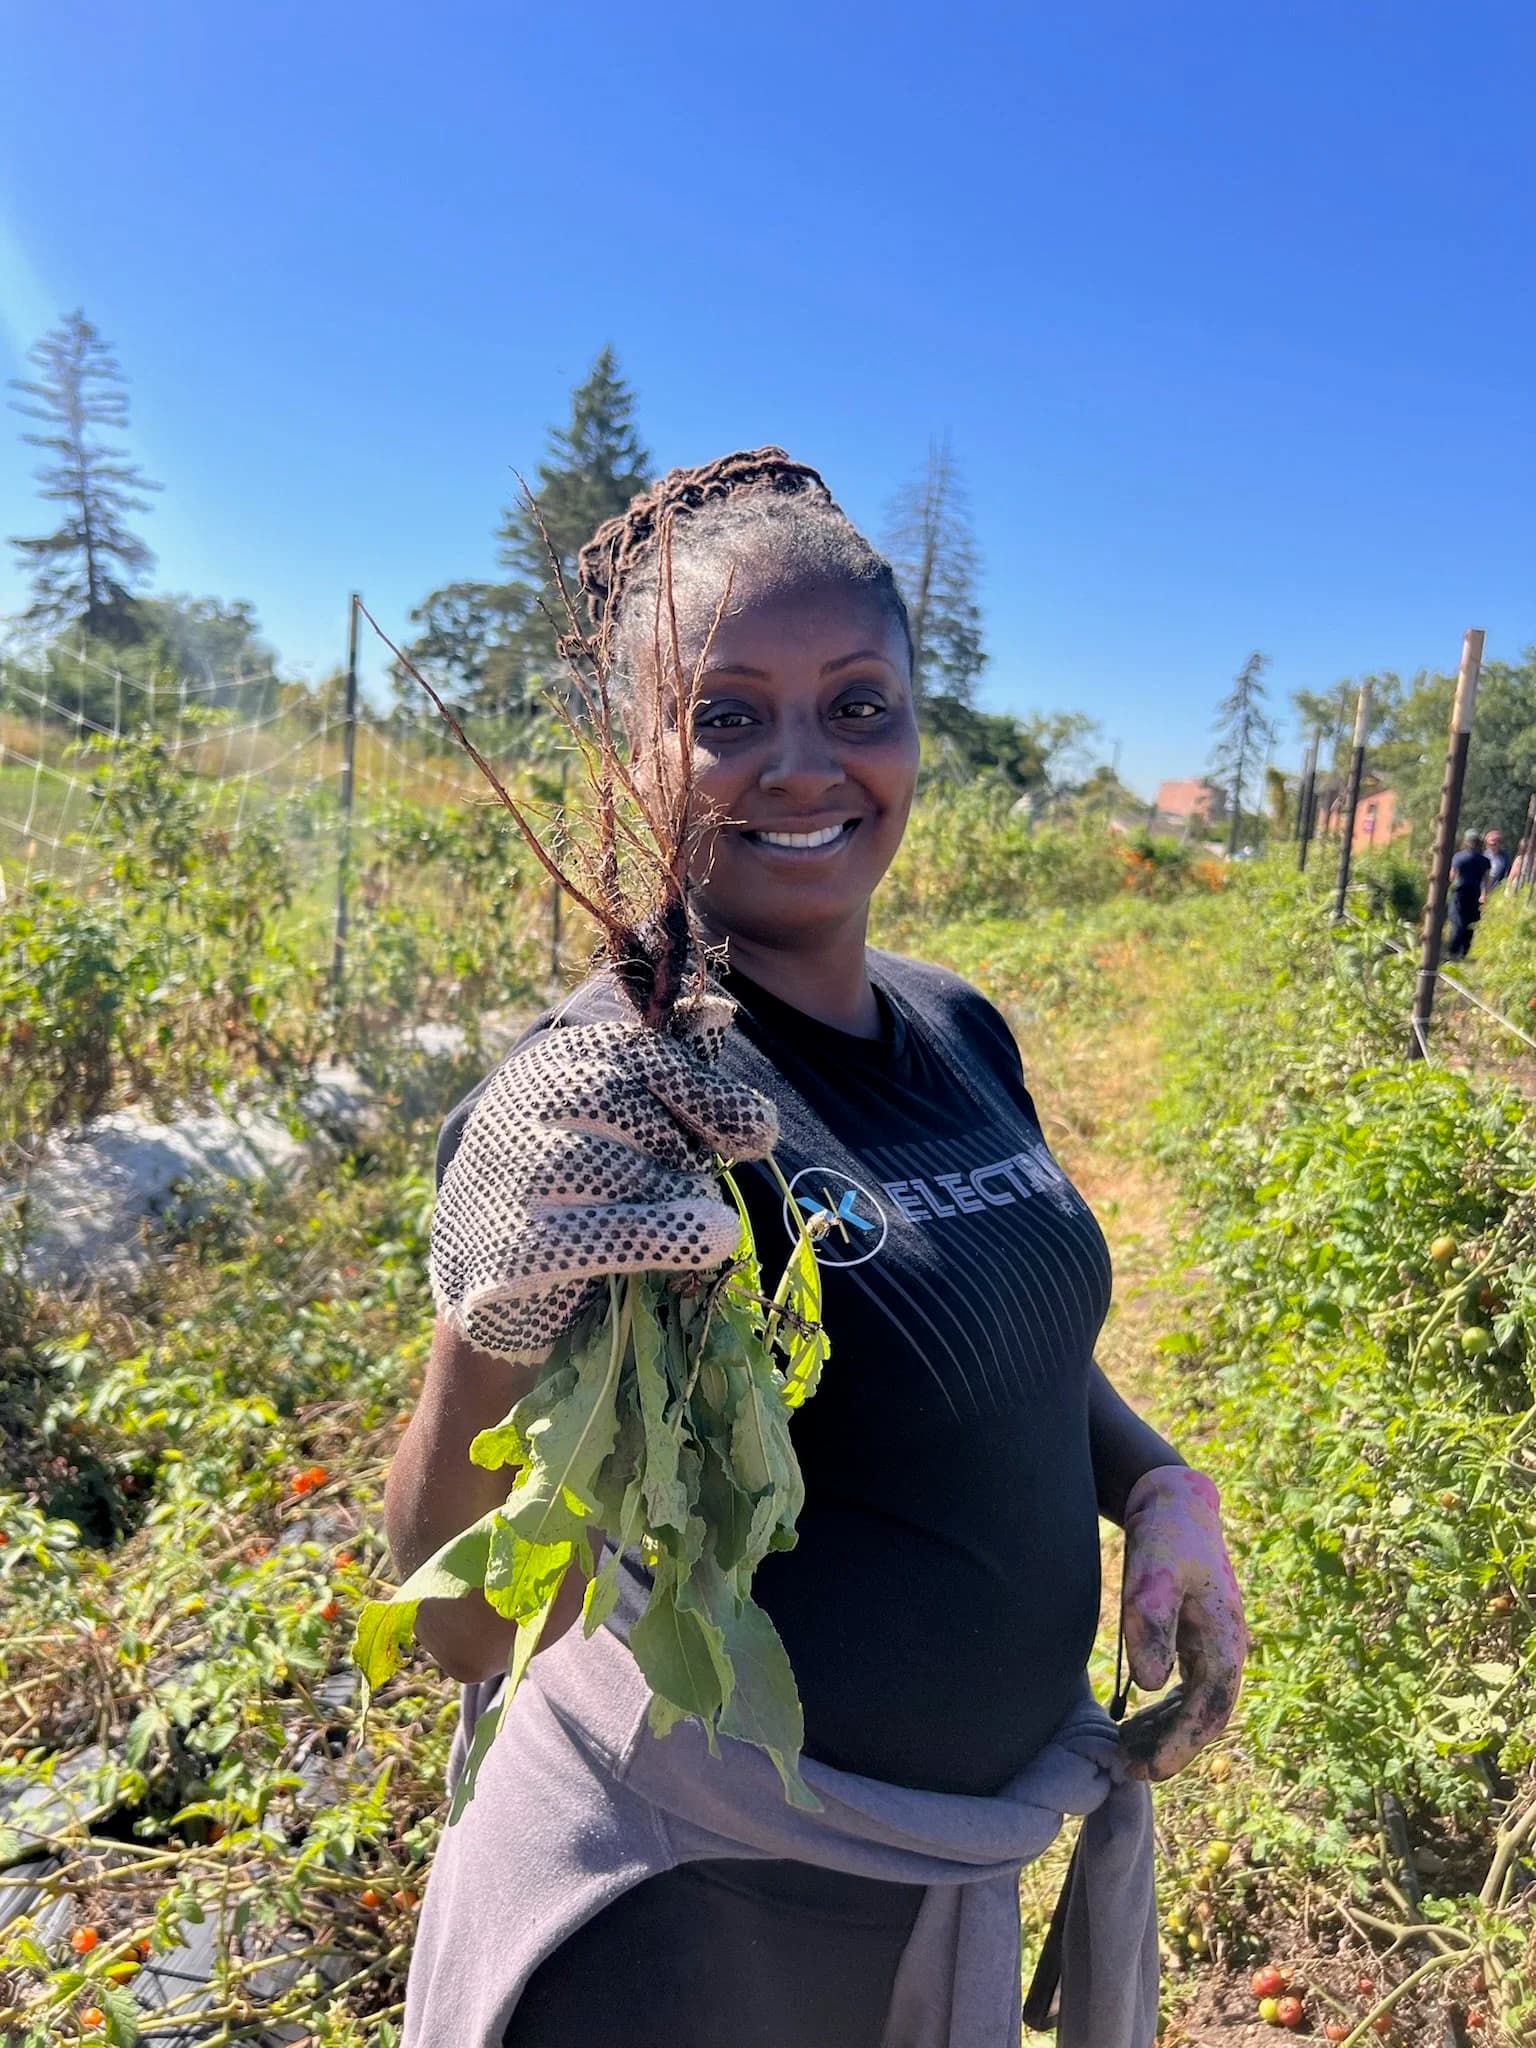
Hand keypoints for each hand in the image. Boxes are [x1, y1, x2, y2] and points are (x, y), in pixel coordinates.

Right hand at [431, 993, 777, 1362]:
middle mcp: (518, 1104)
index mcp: (553, 1060)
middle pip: (622, 1105)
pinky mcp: (507, 1247)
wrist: (494, 1267)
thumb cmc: (579, 1182)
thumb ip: (671, 1071)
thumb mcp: (626, 1119)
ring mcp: (505, 1173)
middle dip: (678, 1147)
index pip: (637, 1053)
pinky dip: (665, 1234)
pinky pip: (603, 1235)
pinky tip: (711, 1238)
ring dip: (672, 1194)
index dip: (706, 1092)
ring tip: (687, 1210)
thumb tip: (717, 1011)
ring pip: (615, 1169)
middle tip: (697, 1178)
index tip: (761, 1134)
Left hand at [1118, 1465, 1246, 1781]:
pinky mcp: (1200, 1639)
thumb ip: (1150, 1623)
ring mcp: (1216, 1644)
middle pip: (1207, 1716)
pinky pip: (1190, 1689)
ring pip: (1199, 1706)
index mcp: (1224, 1639)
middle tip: (1129, 1770)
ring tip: (1128, 1754)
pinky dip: (1167, 1712)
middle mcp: (1228, 1648)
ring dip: (1168, 1733)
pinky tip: (1139, 1723)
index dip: (1182, 1744)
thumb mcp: (1153, 1574)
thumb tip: (1148, 1684)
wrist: (1175, 1504)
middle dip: (1172, 1748)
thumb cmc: (1165, 1537)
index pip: (1209, 1709)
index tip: (1150, 1769)